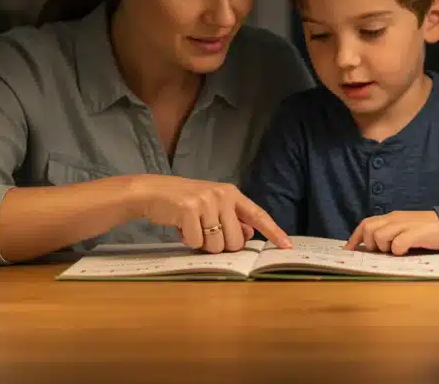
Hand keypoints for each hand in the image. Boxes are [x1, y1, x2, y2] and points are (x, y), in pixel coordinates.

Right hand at [130, 175, 292, 252]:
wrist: (151, 192)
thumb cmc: (183, 202)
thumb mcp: (211, 206)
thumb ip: (232, 219)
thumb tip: (250, 234)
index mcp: (231, 193)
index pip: (257, 214)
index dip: (273, 231)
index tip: (287, 246)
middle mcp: (222, 195)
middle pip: (236, 241)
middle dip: (220, 245)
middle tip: (204, 233)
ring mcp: (206, 201)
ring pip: (216, 245)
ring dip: (202, 245)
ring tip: (191, 228)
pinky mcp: (189, 210)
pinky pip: (195, 242)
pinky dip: (187, 241)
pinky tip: (180, 227)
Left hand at [344, 210, 438, 255]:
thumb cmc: (426, 230)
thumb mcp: (404, 228)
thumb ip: (390, 233)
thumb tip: (372, 247)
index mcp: (391, 217)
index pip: (366, 223)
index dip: (355, 237)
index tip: (348, 250)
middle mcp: (394, 219)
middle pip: (369, 229)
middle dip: (371, 244)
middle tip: (383, 251)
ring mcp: (404, 225)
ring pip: (380, 236)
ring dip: (385, 248)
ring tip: (397, 251)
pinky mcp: (415, 233)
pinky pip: (398, 244)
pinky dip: (398, 251)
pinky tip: (406, 252)